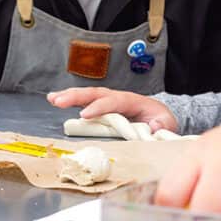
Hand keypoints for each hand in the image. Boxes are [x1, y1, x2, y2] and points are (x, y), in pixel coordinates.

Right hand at [47, 87, 177, 132]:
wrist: (161, 119)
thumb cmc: (162, 121)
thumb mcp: (168, 123)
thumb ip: (163, 125)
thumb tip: (154, 127)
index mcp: (133, 101)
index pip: (114, 101)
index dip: (100, 107)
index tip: (85, 114)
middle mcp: (118, 98)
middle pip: (96, 93)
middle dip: (77, 96)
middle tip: (59, 101)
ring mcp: (109, 102)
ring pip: (88, 96)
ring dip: (70, 96)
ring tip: (52, 98)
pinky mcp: (103, 109)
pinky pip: (85, 103)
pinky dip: (70, 100)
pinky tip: (55, 100)